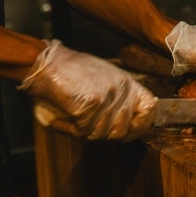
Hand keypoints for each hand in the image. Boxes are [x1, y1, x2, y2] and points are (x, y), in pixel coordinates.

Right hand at [19, 40, 156, 140]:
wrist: (46, 63)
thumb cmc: (70, 73)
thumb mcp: (103, 79)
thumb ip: (119, 99)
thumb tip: (129, 126)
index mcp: (126, 82)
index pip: (149, 108)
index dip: (142, 125)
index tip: (130, 132)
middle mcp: (120, 88)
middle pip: (123, 130)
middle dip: (104, 134)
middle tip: (88, 124)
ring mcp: (107, 96)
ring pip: (102, 133)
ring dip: (84, 130)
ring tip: (73, 115)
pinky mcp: (90, 104)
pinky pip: (83, 130)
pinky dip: (69, 128)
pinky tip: (64, 114)